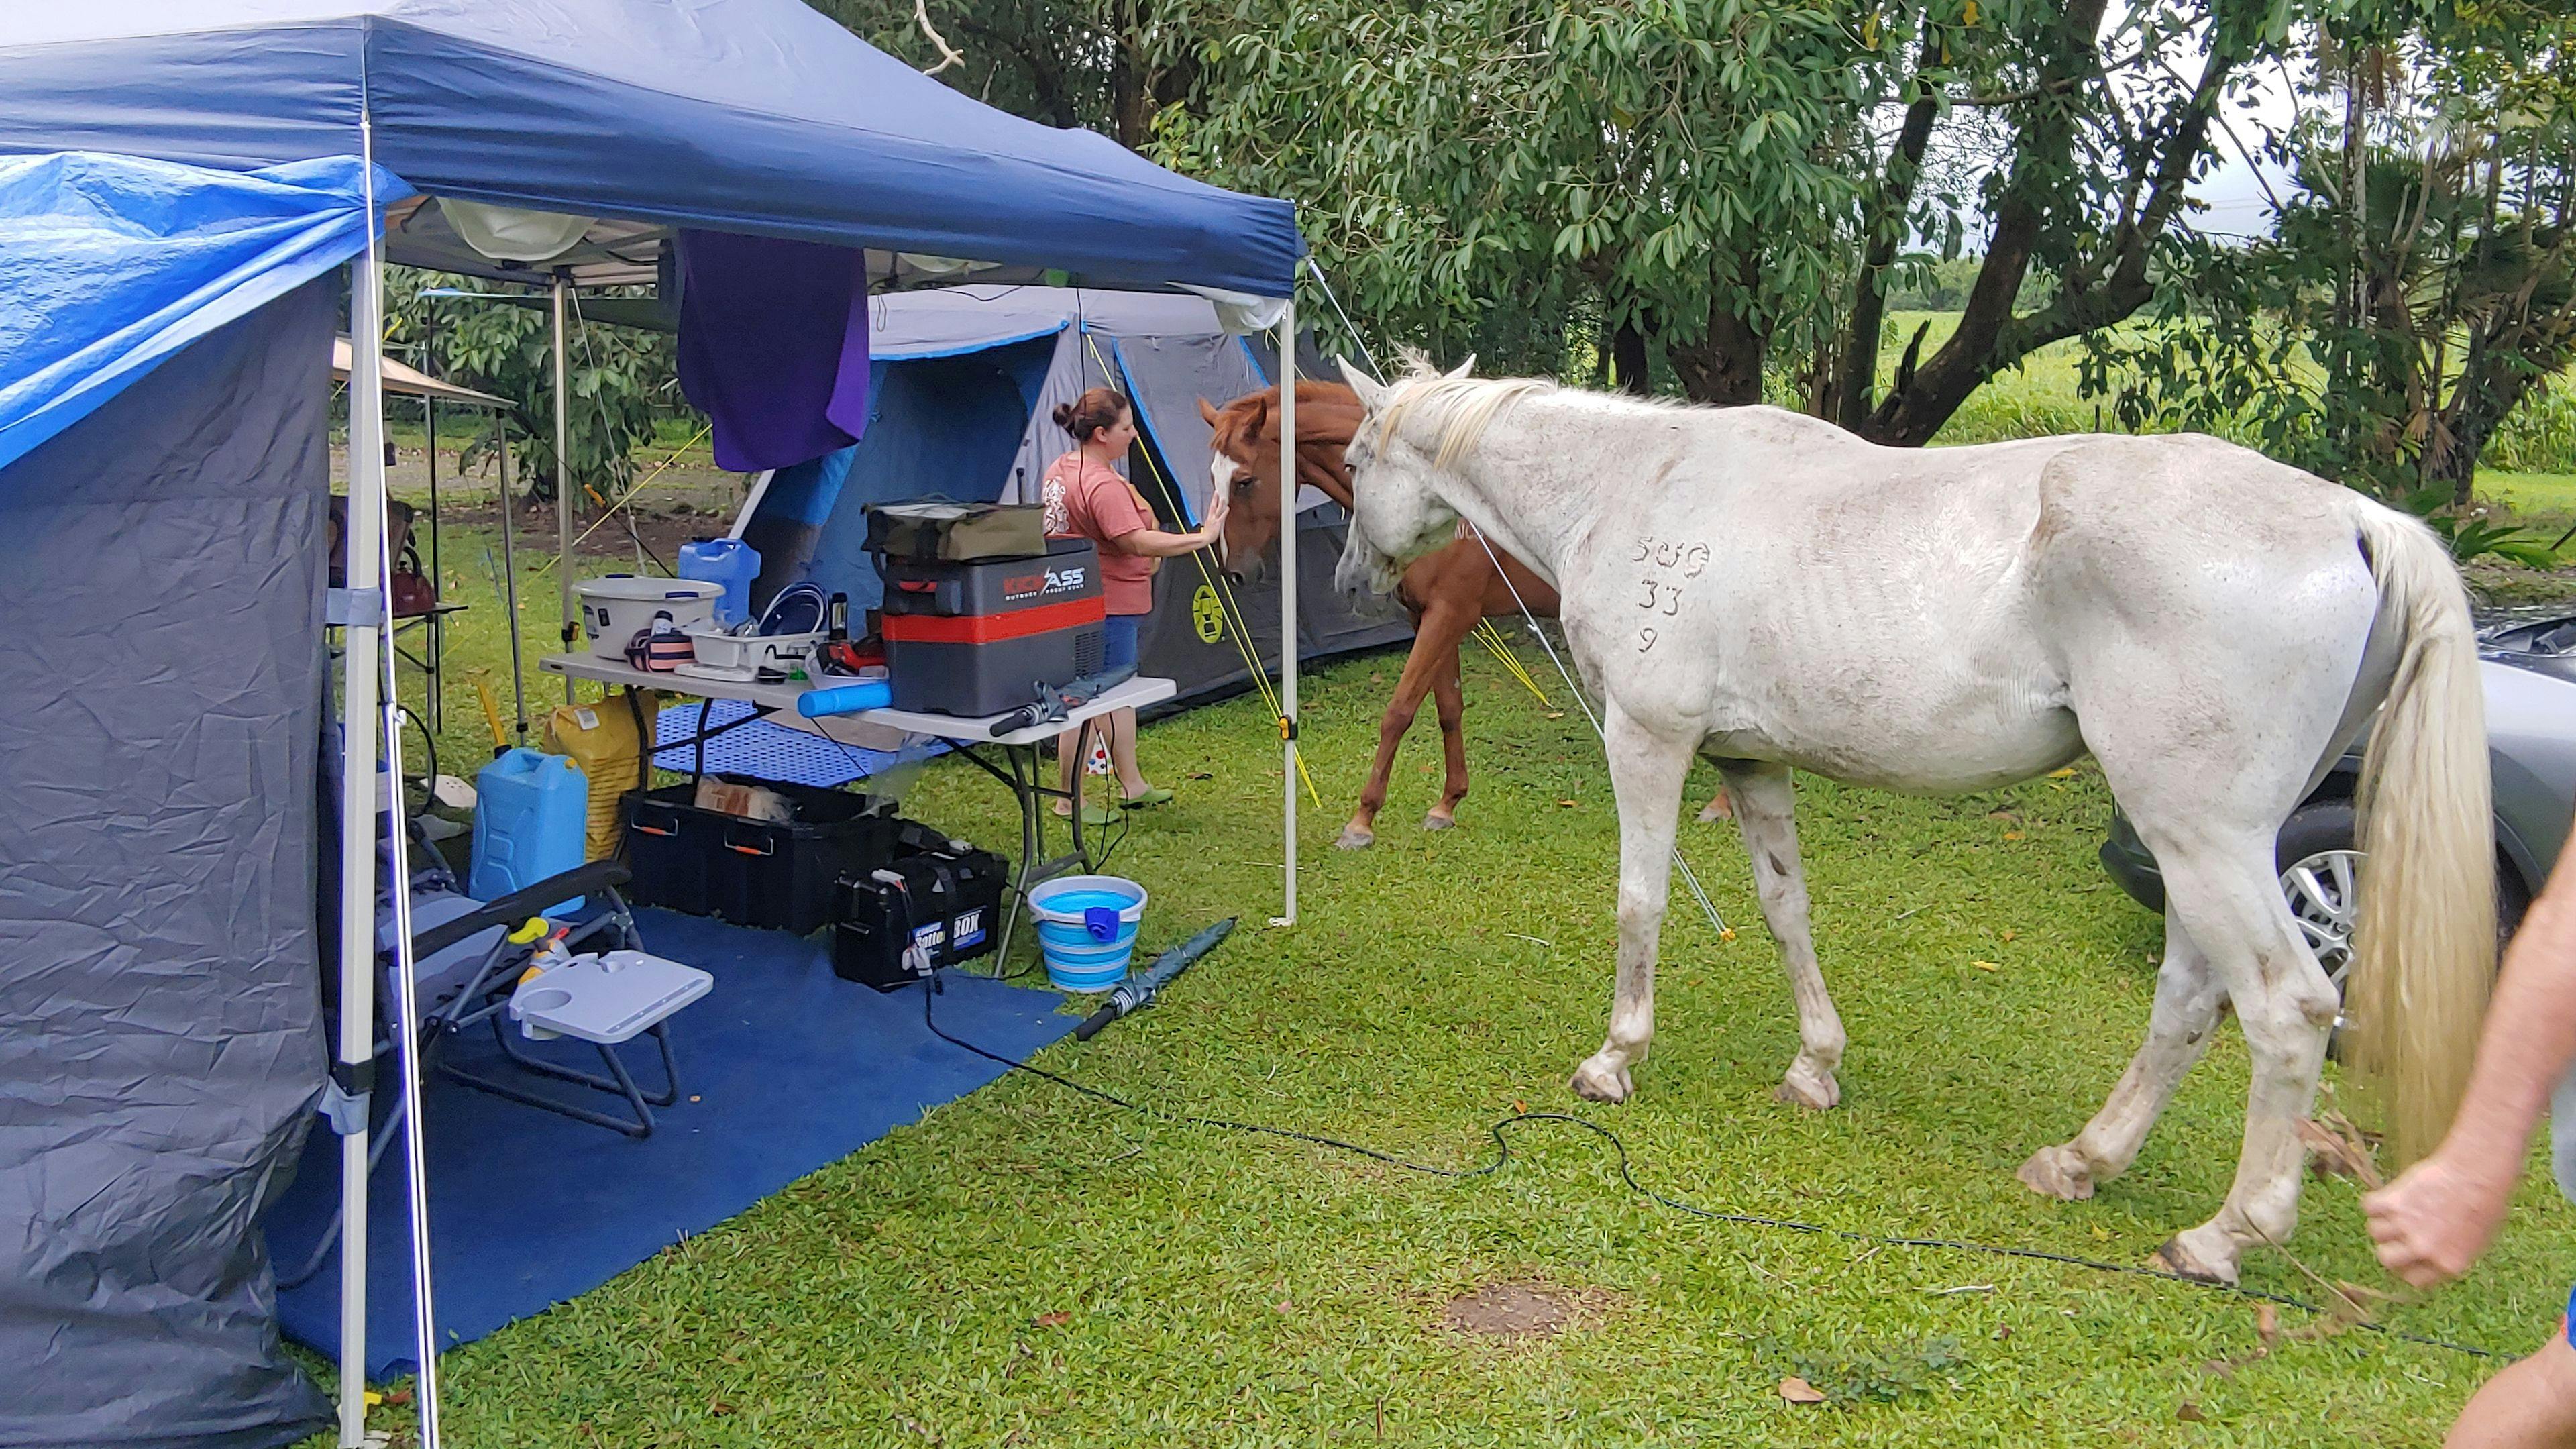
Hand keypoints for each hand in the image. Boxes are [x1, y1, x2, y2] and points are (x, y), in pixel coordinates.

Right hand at [1198, 486, 1230, 545]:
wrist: (1204, 538)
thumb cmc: (1205, 535)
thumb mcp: (1206, 528)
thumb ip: (1209, 525)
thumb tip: (1209, 525)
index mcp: (1209, 518)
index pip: (1211, 508)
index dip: (1213, 502)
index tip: (1215, 496)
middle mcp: (1211, 518)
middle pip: (1213, 506)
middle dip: (1214, 499)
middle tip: (1216, 493)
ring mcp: (1214, 520)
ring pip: (1217, 510)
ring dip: (1220, 504)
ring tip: (1223, 498)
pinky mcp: (1217, 523)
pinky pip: (1222, 516)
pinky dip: (1224, 512)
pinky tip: (1228, 508)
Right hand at [2364, 1150, 2520, 1286]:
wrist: (2477, 1173)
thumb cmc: (2484, 1205)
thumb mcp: (2475, 1242)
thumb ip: (2448, 1255)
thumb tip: (2427, 1258)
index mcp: (2447, 1264)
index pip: (2412, 1278)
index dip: (2408, 1266)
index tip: (2409, 1255)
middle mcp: (2422, 1249)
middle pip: (2386, 1258)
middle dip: (2390, 1247)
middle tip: (2397, 1235)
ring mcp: (2405, 1225)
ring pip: (2375, 1231)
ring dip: (2384, 1221)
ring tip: (2397, 1210)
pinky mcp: (2393, 1202)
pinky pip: (2369, 1207)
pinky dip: (2376, 1202)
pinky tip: (2389, 1197)